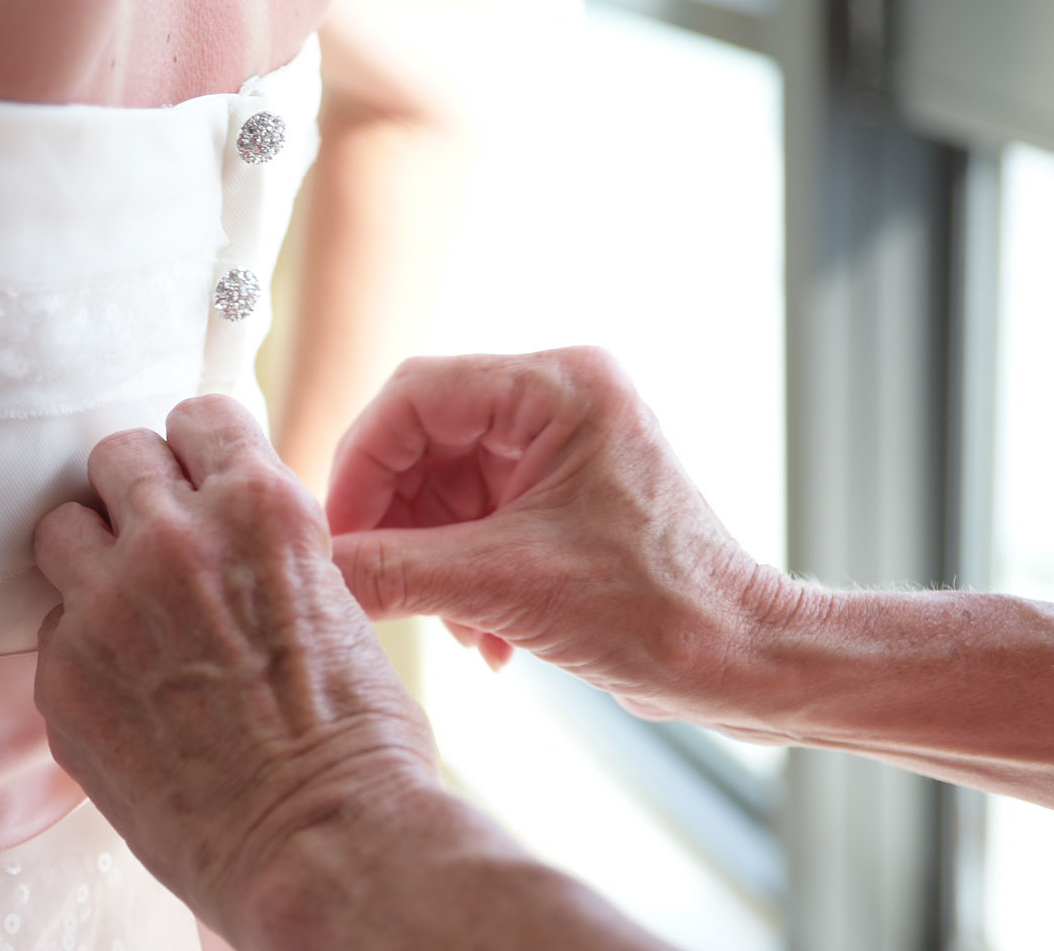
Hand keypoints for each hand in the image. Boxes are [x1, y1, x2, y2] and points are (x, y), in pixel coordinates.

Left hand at [32, 396, 440, 937]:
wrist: (320, 846)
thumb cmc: (355, 740)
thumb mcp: (334, 597)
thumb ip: (262, 545)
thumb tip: (221, 530)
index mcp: (258, 507)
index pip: (195, 416)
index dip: (197, 453)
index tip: (198, 483)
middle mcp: (174, 539)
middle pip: (115, 457)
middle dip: (137, 495)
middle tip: (160, 547)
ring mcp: (106, 606)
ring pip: (60, 527)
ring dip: (91, 554)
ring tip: (125, 606)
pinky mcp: (62, 674)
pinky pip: (52, 625)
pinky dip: (82, 646)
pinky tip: (128, 689)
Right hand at [326, 348, 783, 726]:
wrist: (738, 666)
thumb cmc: (658, 610)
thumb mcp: (506, 587)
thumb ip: (396, 572)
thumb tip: (315, 573)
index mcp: (560, 386)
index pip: (416, 395)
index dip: (361, 463)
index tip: (338, 533)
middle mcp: (559, 402)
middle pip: (422, 441)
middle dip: (395, 521)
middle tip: (374, 580)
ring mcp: (558, 449)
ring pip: (440, 487)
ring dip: (427, 560)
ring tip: (453, 625)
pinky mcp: (556, 497)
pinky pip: (470, 520)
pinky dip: (458, 576)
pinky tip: (483, 635)